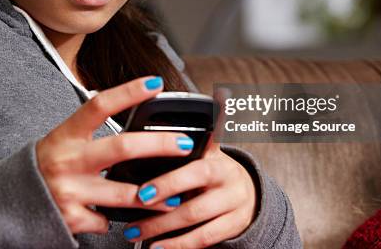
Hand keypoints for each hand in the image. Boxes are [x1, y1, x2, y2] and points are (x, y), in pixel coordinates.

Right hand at [35, 76, 194, 233]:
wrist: (9, 200)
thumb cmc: (48, 162)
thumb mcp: (64, 140)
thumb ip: (93, 133)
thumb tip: (137, 122)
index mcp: (67, 134)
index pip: (100, 105)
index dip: (129, 92)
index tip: (156, 83)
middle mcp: (68, 159)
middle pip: (122, 147)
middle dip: (159, 144)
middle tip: (184, 144)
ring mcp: (70, 189)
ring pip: (125, 193)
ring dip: (156, 196)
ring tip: (176, 196)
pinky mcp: (71, 217)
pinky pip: (107, 220)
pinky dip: (119, 220)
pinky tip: (125, 219)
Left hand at [121, 138, 257, 248]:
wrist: (246, 188)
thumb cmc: (215, 171)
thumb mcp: (206, 155)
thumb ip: (186, 153)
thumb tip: (154, 142)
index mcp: (219, 163)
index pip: (196, 172)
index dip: (169, 183)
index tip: (143, 193)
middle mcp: (231, 186)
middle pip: (195, 207)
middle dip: (161, 217)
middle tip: (134, 223)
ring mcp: (236, 208)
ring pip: (197, 226)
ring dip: (164, 232)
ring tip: (138, 234)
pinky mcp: (236, 227)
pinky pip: (205, 240)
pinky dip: (179, 245)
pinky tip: (160, 247)